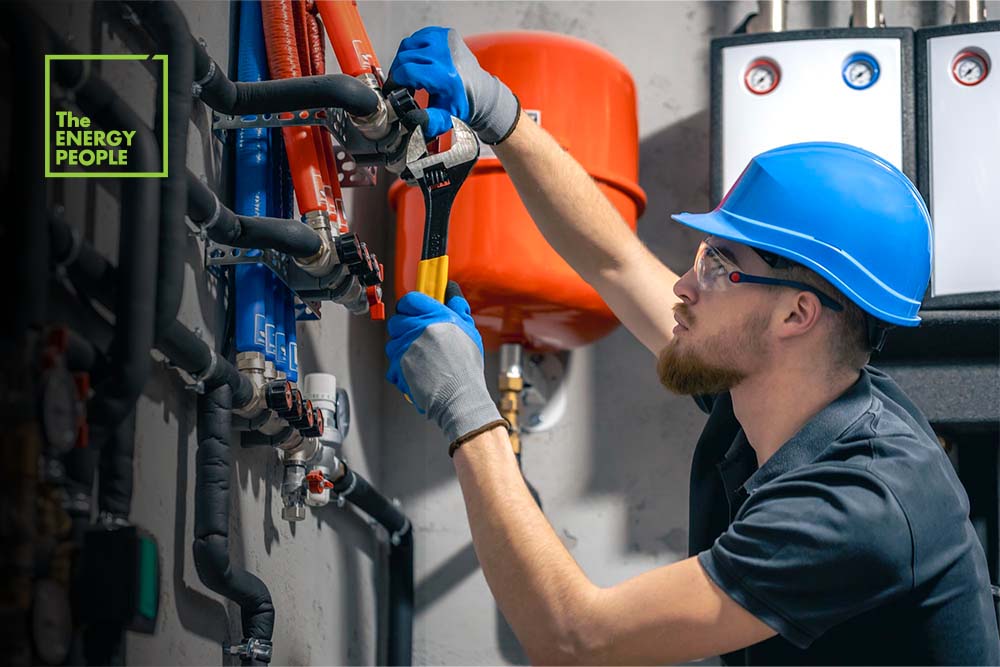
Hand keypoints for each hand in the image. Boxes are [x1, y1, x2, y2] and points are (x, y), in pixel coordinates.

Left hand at [385, 283, 504, 445]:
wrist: (460, 396)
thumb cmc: (467, 367)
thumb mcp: (468, 331)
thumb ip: (458, 308)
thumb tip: (452, 292)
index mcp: (435, 316)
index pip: (410, 300)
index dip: (410, 305)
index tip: (413, 311)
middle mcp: (418, 329)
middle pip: (397, 320)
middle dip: (404, 328)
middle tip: (417, 337)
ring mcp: (405, 348)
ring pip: (392, 342)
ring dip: (401, 349)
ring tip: (420, 359)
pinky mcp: (397, 366)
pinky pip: (391, 363)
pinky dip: (400, 368)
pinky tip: (416, 372)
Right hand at [388, 26, 519, 142]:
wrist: (479, 91)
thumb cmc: (461, 103)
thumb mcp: (445, 118)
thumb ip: (428, 121)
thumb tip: (411, 119)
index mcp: (445, 75)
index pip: (407, 72)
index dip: (395, 82)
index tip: (393, 90)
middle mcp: (445, 53)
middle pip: (404, 58)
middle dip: (398, 73)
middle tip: (401, 85)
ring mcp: (445, 40)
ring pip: (407, 46)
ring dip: (403, 60)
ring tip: (409, 75)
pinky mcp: (444, 33)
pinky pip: (417, 38)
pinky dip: (413, 50)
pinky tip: (418, 63)